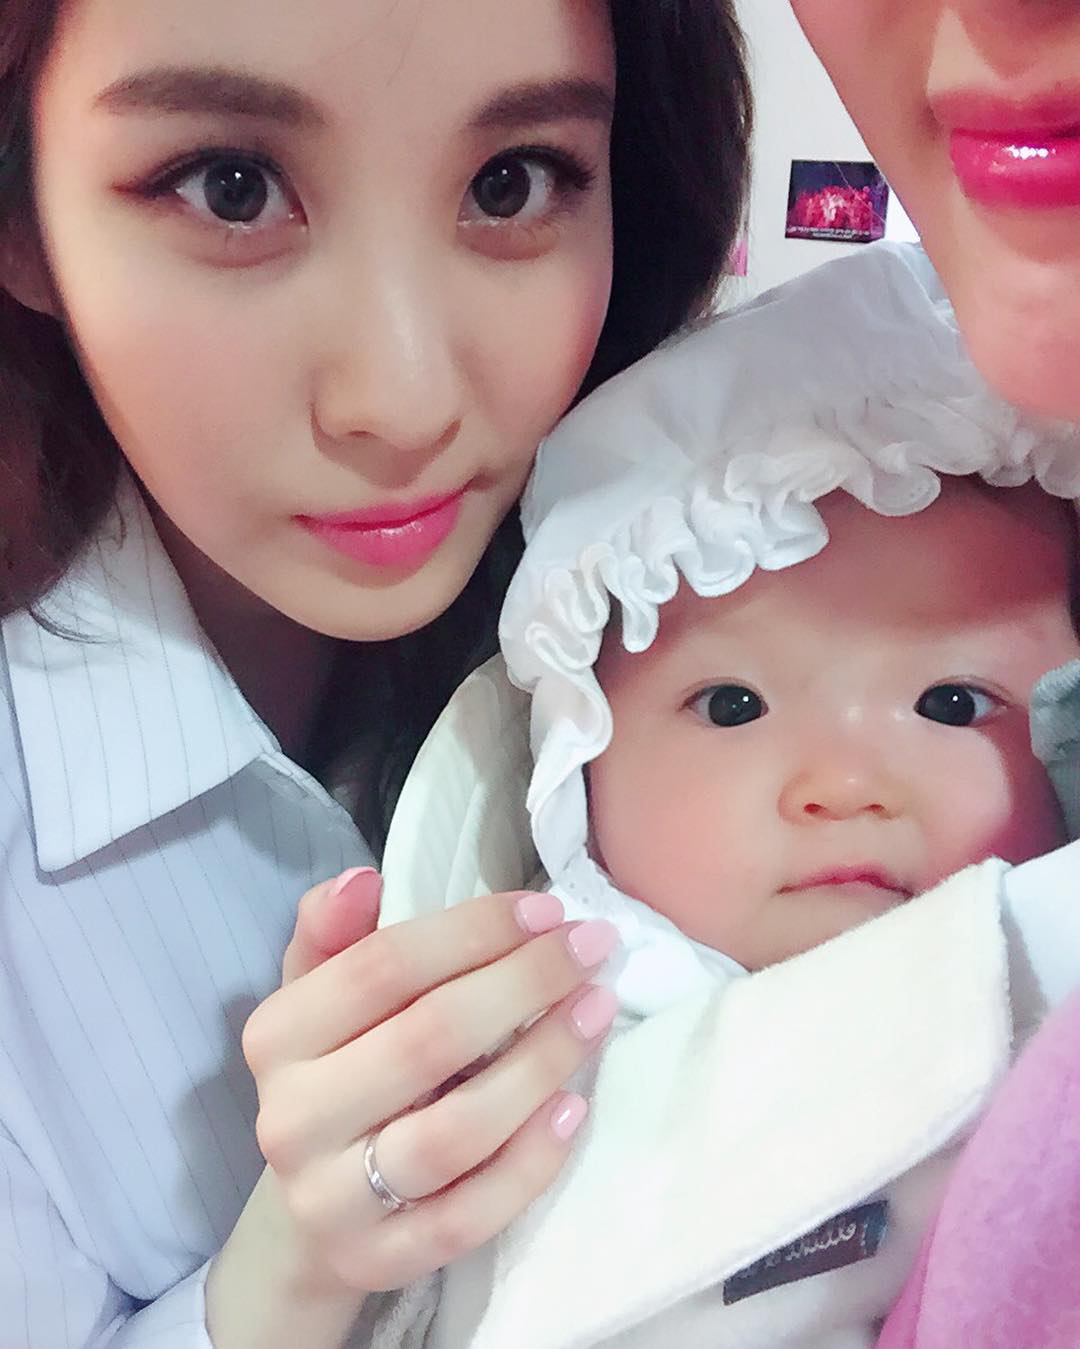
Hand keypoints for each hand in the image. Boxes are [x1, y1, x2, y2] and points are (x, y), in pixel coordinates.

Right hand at [241, 868, 618, 1293]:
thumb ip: (334, 934)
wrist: (310, 1216)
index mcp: (277, 1037)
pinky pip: (470, 1216)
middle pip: (427, 1040)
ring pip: (454, 1133)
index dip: (472, 932)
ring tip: (597, 1012)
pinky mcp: (380, 1262)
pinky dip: (530, 1163)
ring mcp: (334, 1200)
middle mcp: (292, 1119)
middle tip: (591, 949)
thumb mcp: (319, 998)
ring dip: (540, 1064)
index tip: (546, 911)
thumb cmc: (337, 1076)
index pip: (381, 967)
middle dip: (523, 984)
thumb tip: (361, 879)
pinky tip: (574, 1109)